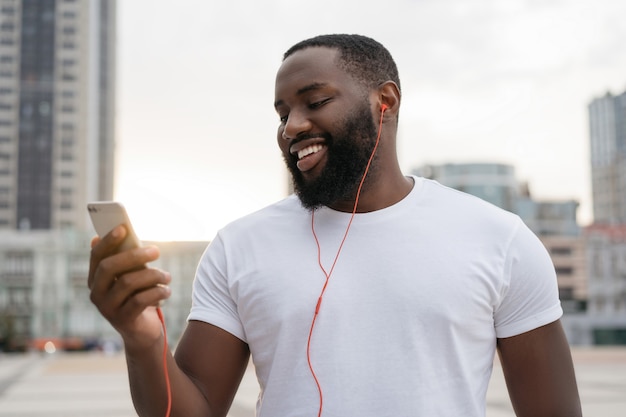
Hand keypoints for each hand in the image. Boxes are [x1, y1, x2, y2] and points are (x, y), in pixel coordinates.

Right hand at [88, 225, 171, 350]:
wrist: (143, 332)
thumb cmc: (138, 296)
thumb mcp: (133, 277)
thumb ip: (128, 260)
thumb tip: (125, 232)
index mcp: (95, 279)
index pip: (96, 256)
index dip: (108, 241)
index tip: (123, 227)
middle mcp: (96, 293)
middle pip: (109, 267)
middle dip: (134, 255)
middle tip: (156, 250)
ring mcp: (107, 308)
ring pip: (128, 282)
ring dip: (152, 275)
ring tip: (167, 276)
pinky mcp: (123, 320)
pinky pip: (140, 300)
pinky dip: (157, 291)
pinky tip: (167, 290)